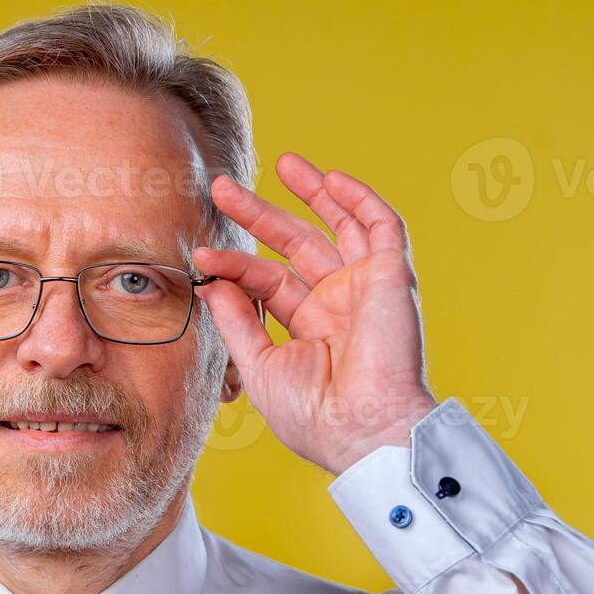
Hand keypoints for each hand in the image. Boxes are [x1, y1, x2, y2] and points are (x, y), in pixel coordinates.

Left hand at [194, 152, 437, 475]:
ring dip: (313, 192)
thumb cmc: (313, 415)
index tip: (201, 255)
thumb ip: (237, 320)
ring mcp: (366, 288)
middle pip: (296, 244)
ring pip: (339, 225)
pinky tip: (330, 178)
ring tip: (280, 162)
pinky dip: (359, 199)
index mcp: (310, 327)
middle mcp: (339, 303)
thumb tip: (211, 282)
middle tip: (221, 187)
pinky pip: (382, 226)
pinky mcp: (392, 277)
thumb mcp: (259, 365)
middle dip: (260, 214)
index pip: (266, 280)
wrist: (361, 431)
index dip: (234, 264)